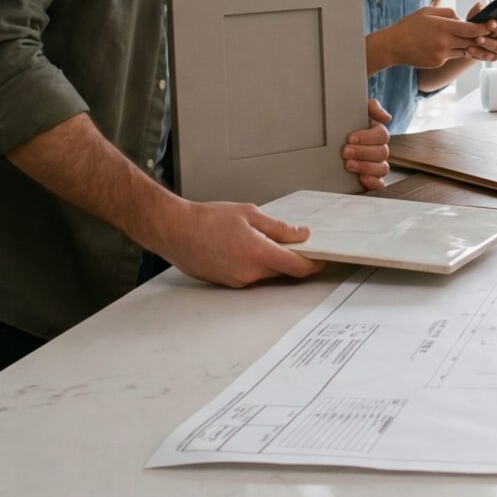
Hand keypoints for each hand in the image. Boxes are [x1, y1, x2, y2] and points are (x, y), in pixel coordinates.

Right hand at [145, 199, 323, 286]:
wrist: (174, 230)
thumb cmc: (206, 219)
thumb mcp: (249, 214)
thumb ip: (279, 227)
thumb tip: (301, 234)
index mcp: (258, 253)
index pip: (296, 267)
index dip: (313, 263)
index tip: (322, 259)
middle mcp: (249, 273)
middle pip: (282, 270)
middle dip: (291, 258)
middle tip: (294, 242)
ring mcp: (237, 280)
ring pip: (266, 273)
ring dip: (271, 260)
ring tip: (258, 239)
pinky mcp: (226, 282)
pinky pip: (250, 275)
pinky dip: (254, 263)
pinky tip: (243, 247)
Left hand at [346, 98, 390, 190]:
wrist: (329, 144)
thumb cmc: (344, 127)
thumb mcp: (355, 112)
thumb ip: (371, 107)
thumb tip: (386, 117)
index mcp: (377, 134)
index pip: (382, 135)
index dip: (367, 137)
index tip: (350, 138)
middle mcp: (380, 151)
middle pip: (382, 152)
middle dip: (363, 152)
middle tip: (345, 152)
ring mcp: (377, 166)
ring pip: (383, 168)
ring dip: (366, 167)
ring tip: (348, 165)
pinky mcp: (371, 180)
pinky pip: (380, 184)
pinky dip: (373, 182)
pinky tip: (361, 178)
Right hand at [376, 6, 492, 68]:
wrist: (393, 45)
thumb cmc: (410, 25)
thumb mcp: (428, 11)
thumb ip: (448, 13)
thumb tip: (461, 19)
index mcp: (443, 26)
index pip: (471, 29)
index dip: (484, 28)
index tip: (491, 25)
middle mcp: (444, 42)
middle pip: (471, 41)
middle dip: (480, 38)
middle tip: (488, 33)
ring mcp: (441, 54)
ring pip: (463, 50)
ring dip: (468, 45)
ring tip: (472, 39)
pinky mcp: (438, 62)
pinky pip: (452, 56)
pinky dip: (454, 51)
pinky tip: (449, 46)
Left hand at [460, 2, 496, 62]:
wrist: (469, 37)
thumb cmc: (477, 21)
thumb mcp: (478, 12)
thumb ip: (481, 9)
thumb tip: (482, 10)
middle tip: (489, 24)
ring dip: (488, 42)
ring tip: (477, 39)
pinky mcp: (495, 56)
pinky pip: (489, 56)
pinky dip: (479, 52)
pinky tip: (470, 49)